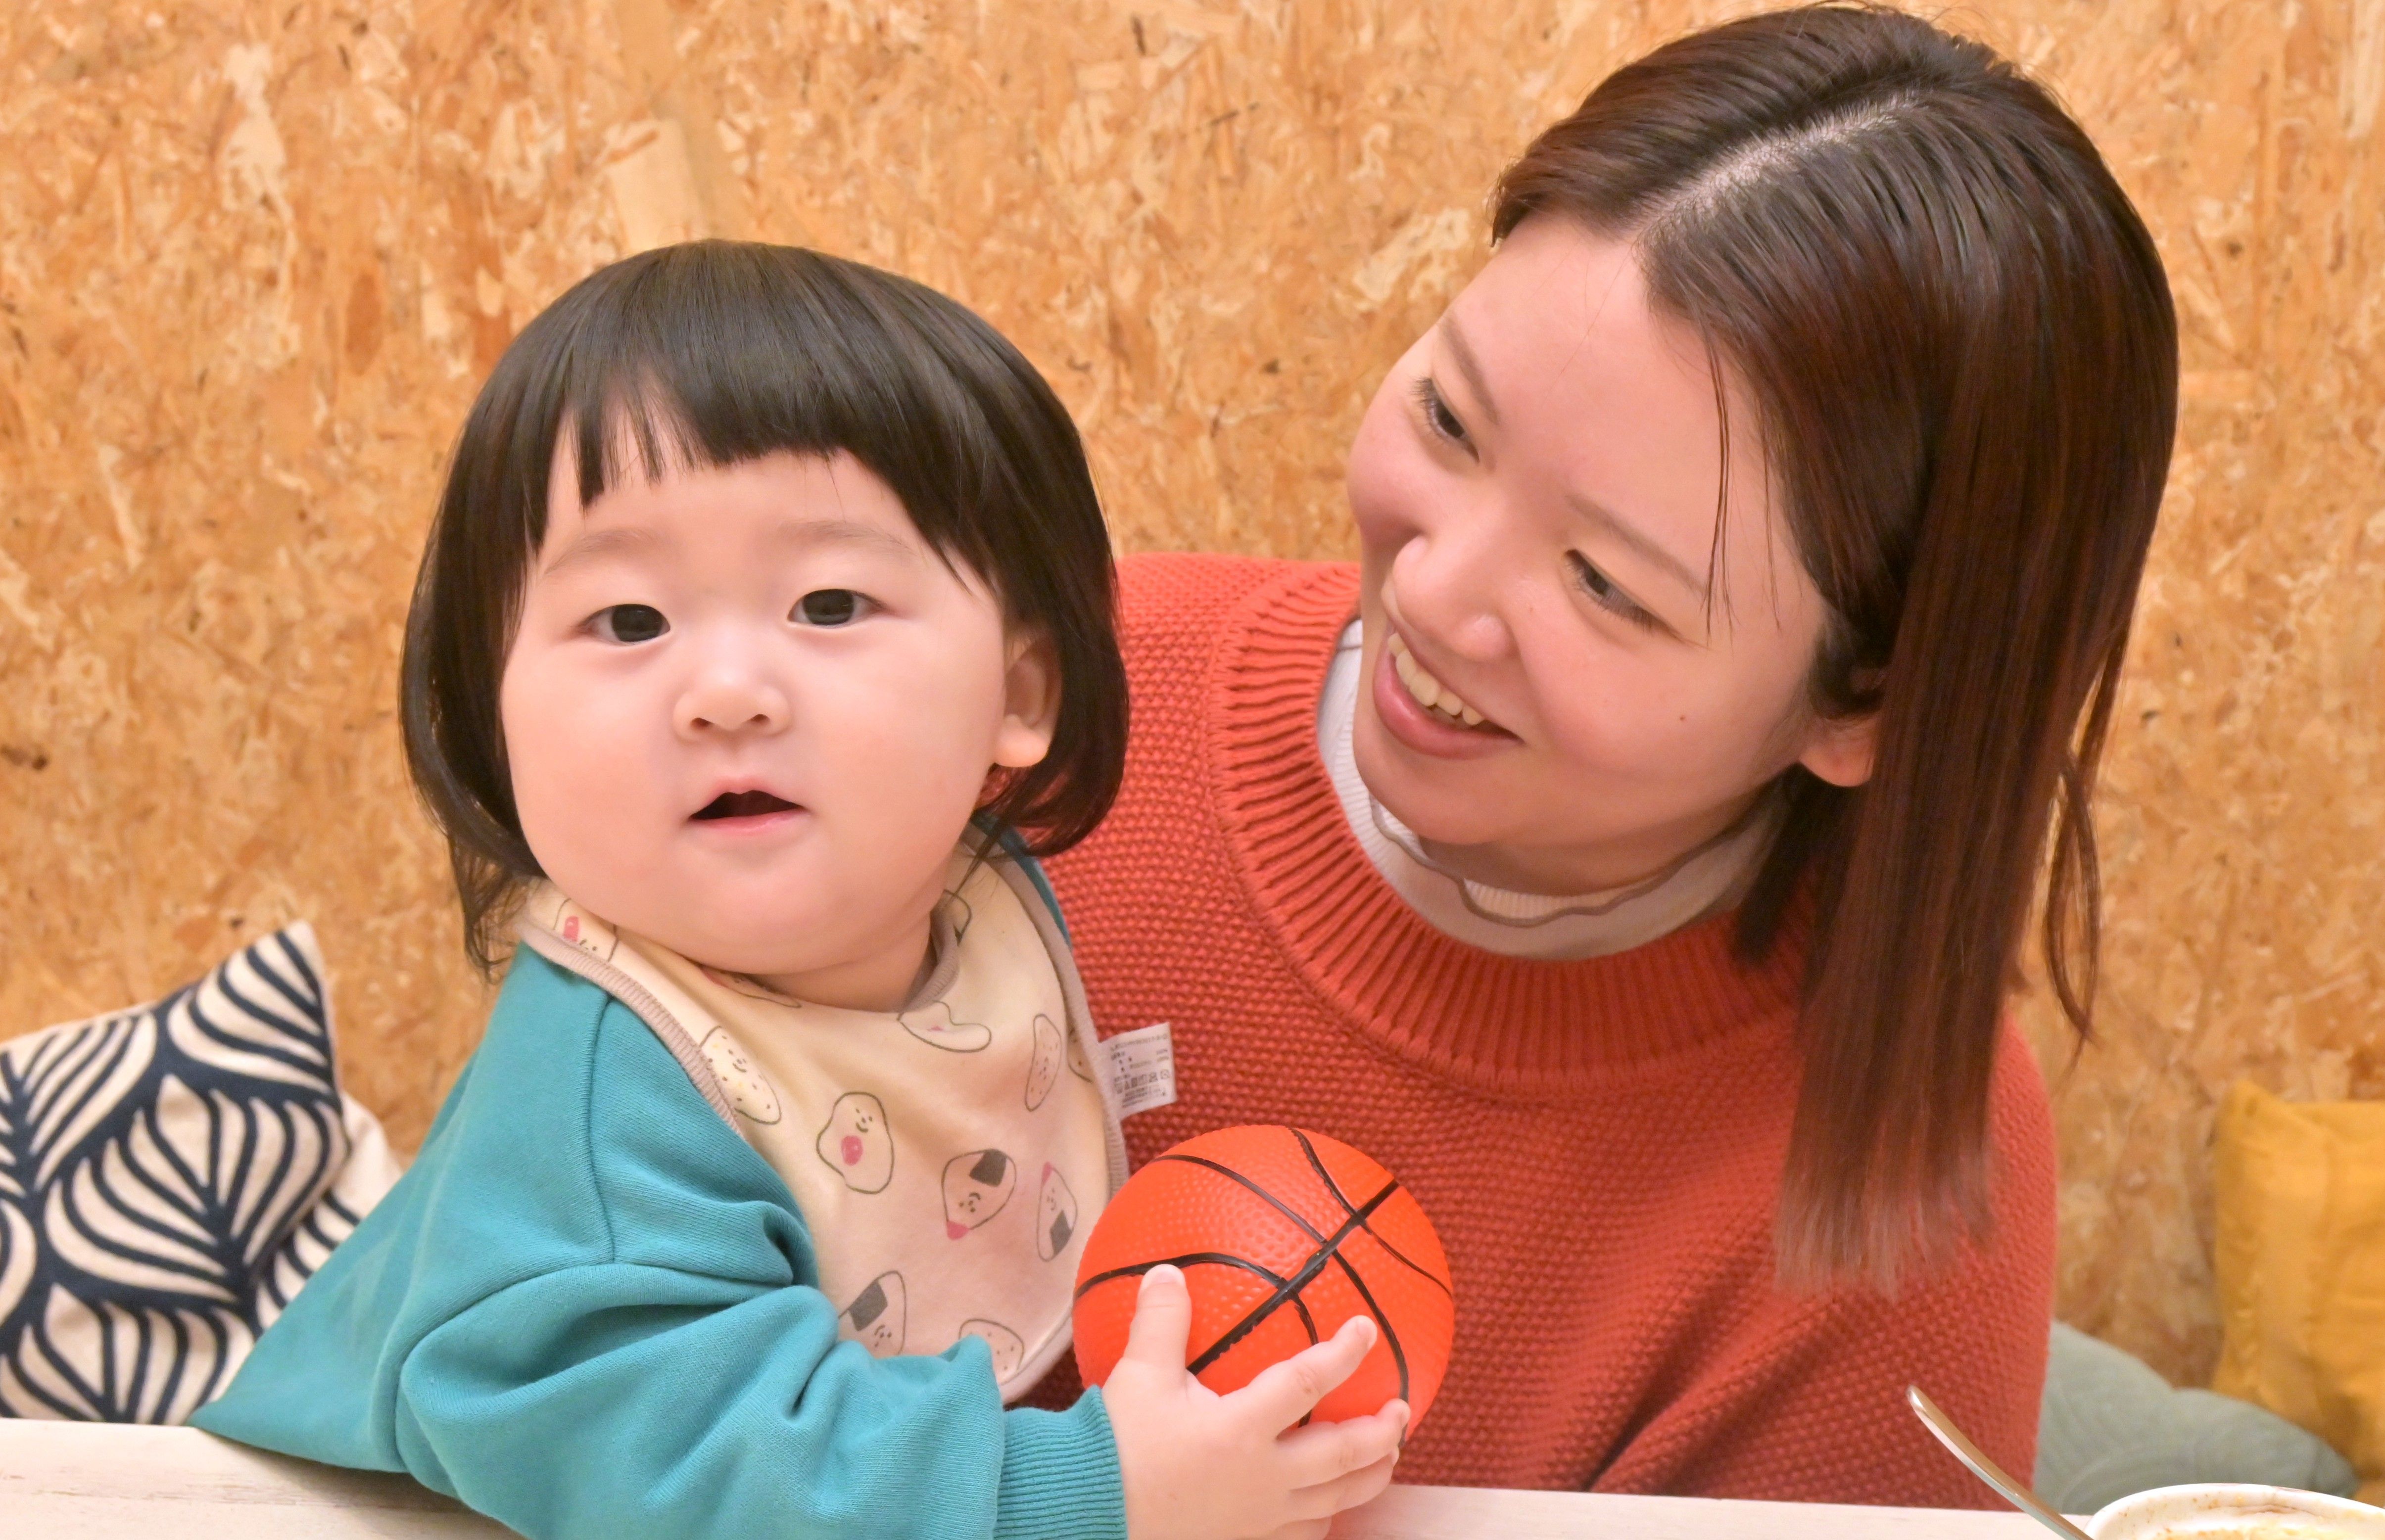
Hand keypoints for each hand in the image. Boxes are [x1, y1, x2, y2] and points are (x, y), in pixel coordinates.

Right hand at [1103, 1264, 1409, 1539]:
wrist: (1090, 1516)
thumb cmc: (1117, 1449)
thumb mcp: (1137, 1377)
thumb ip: (1161, 1322)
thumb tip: (1169, 1271)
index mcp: (1241, 1430)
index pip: (1308, 1385)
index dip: (1343, 1354)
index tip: (1367, 1330)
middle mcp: (1262, 1477)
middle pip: (1343, 1456)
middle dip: (1382, 1431)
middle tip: (1403, 1408)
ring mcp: (1259, 1517)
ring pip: (1335, 1501)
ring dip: (1370, 1476)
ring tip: (1390, 1456)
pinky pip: (1301, 1534)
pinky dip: (1327, 1517)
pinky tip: (1331, 1507)